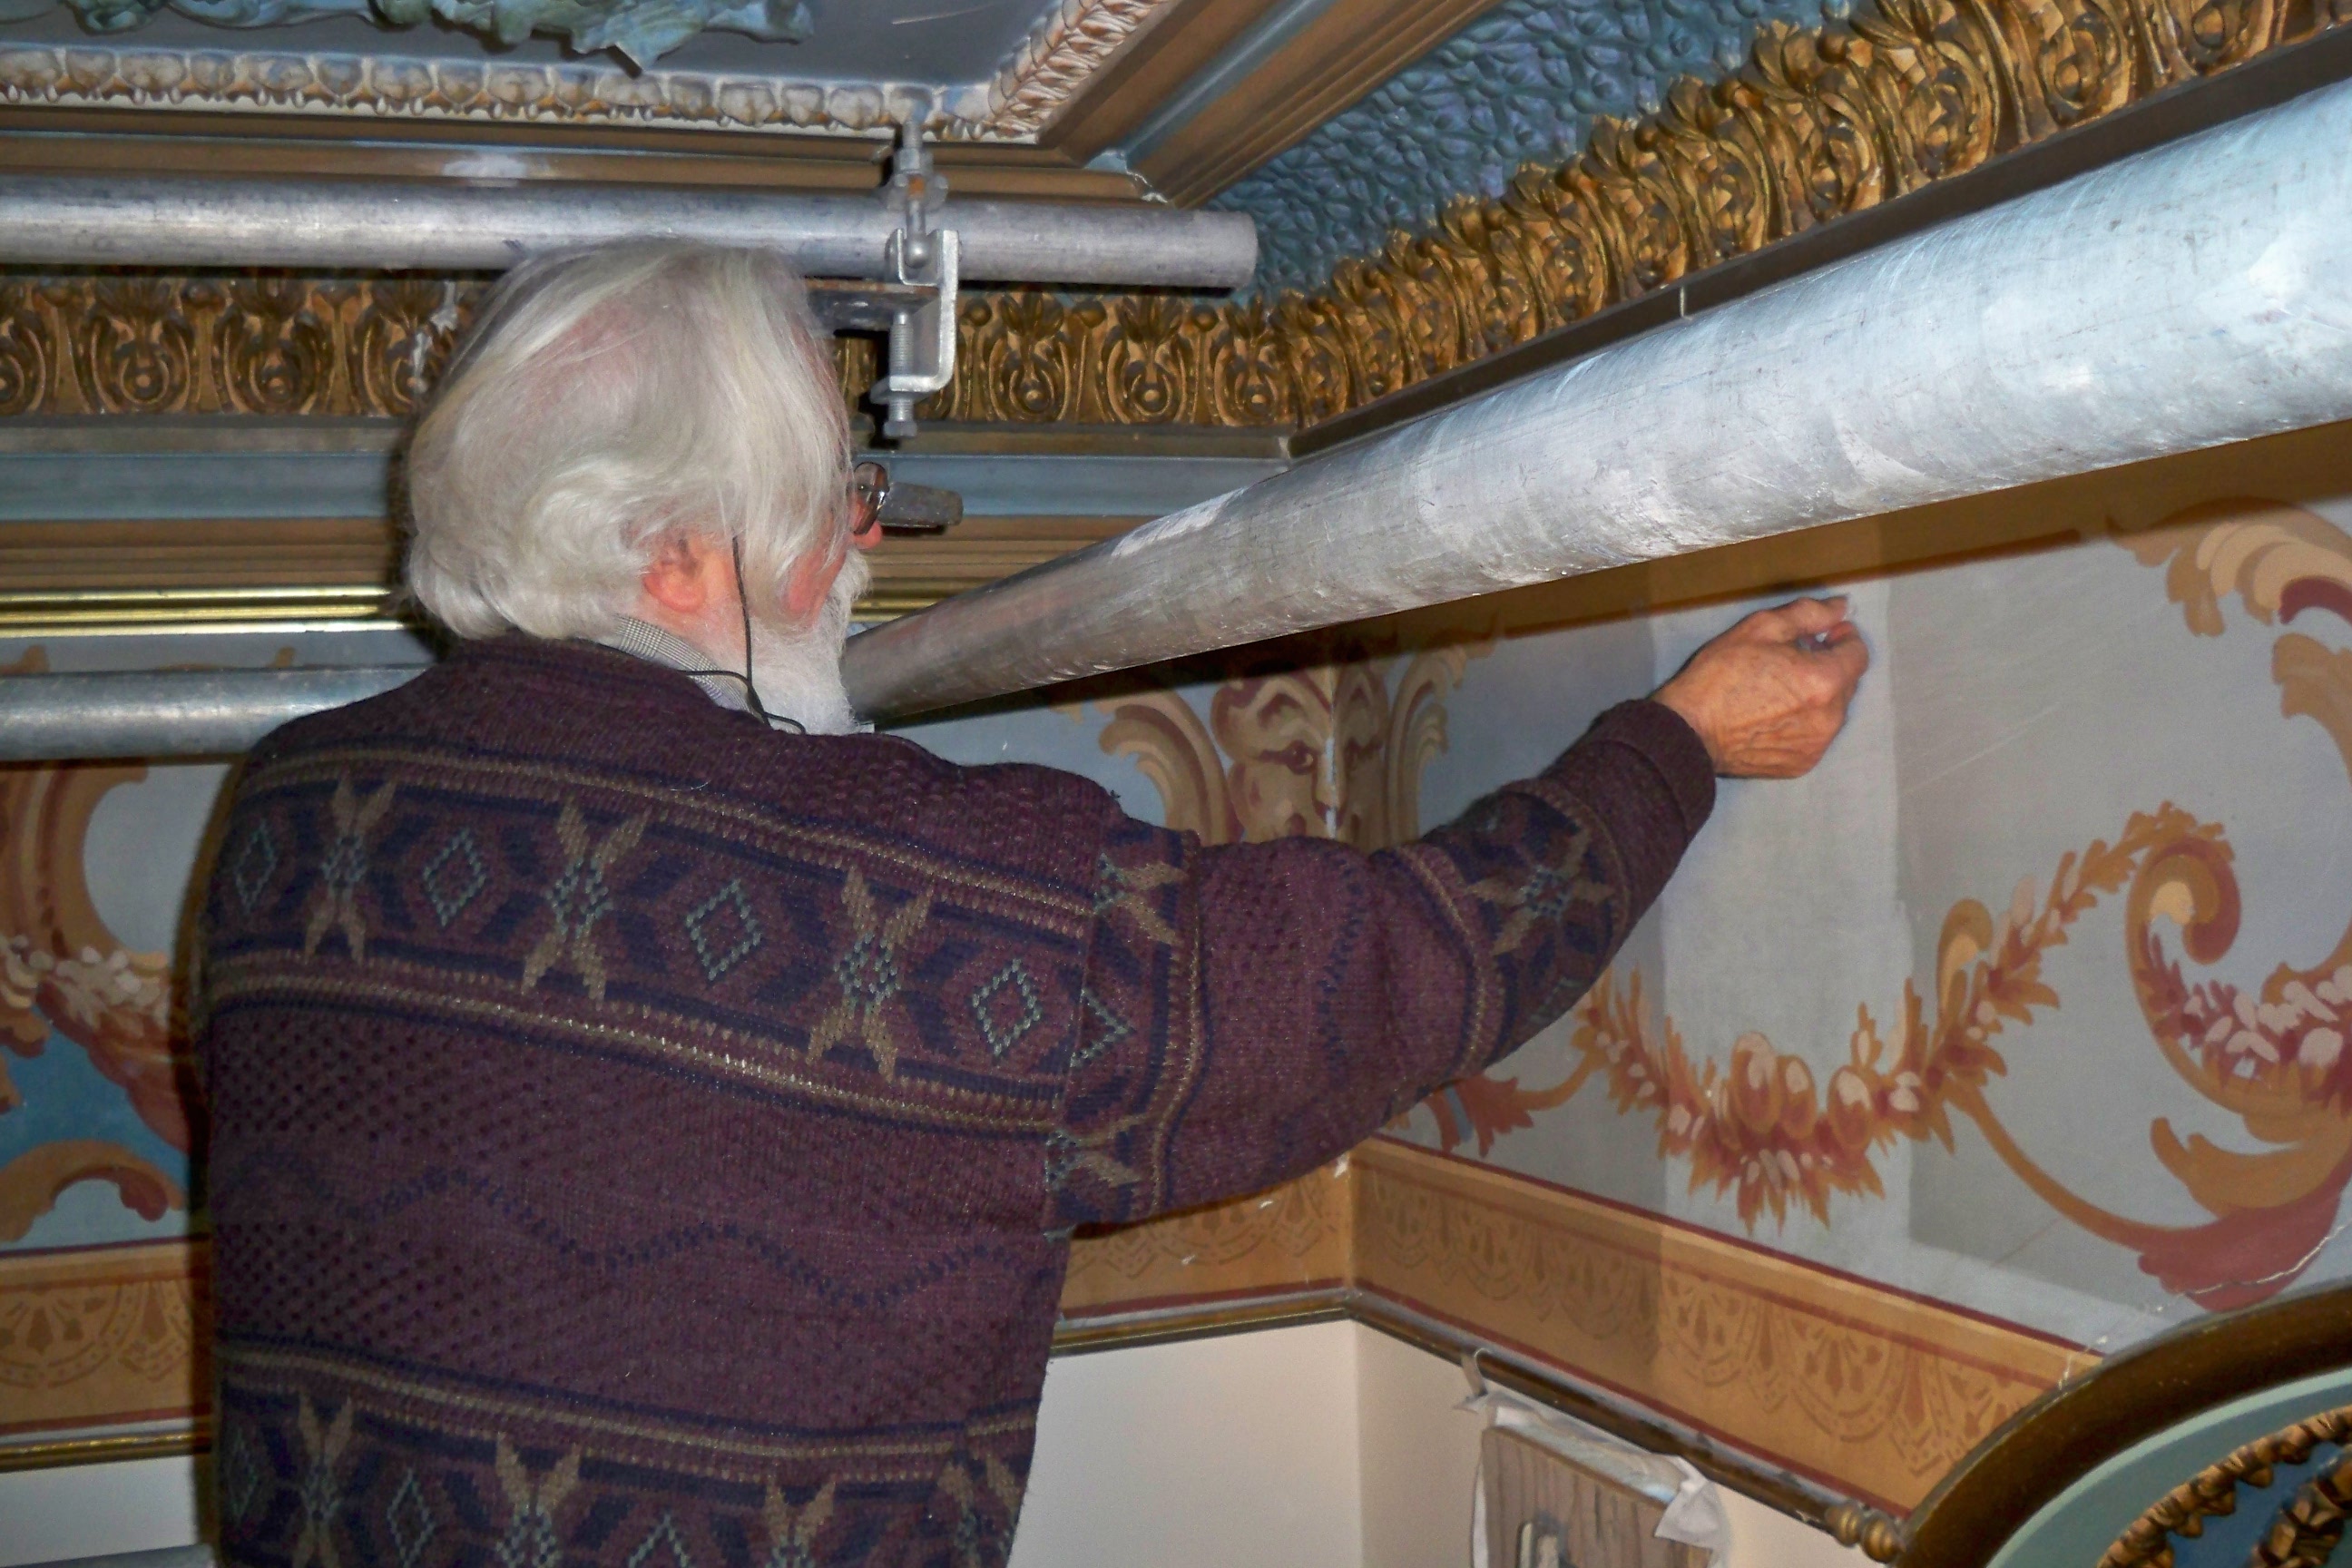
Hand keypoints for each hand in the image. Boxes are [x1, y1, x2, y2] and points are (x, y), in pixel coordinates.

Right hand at [1652, 597, 1868, 777]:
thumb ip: (1808, 614)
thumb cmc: (1720, 676)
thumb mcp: (1760, 628)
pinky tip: (1773, 715)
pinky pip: (1815, 735)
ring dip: (1817, 696)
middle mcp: (1829, 717)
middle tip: (1793, 659)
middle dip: (1828, 666)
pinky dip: (1804, 722)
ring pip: (1832, 711)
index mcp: (1823, 681)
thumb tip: (1841, 607)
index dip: (1844, 638)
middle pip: (1847, 683)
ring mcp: (1817, 745)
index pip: (1858, 654)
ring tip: (1780, 689)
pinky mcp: (1801, 764)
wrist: (1689, 731)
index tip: (1825, 634)